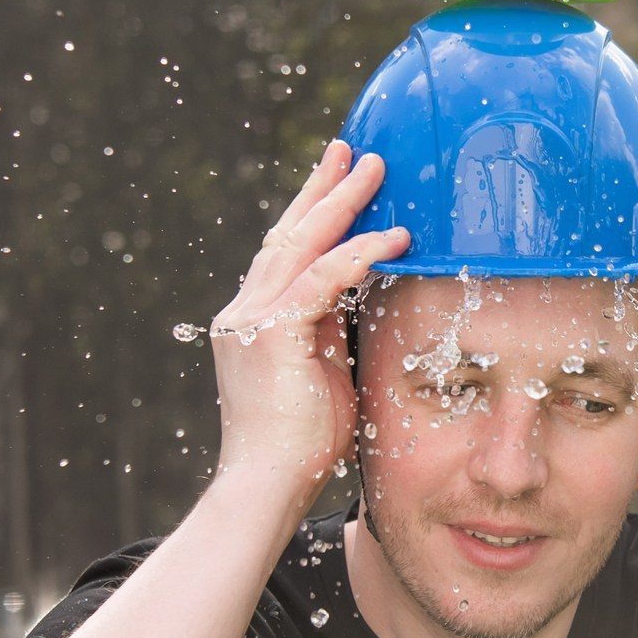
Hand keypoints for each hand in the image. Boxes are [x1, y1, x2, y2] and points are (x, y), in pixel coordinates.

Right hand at [208, 140, 407, 501]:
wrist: (266, 487)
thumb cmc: (301, 446)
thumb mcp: (324, 375)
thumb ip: (333, 335)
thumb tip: (361, 302)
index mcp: (255, 321)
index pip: (287, 255)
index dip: (314, 215)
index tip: (338, 181)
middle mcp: (245, 312)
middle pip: (288, 234)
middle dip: (323, 189)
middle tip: (351, 150)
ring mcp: (251, 320)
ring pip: (301, 244)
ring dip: (342, 203)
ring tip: (376, 169)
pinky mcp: (270, 334)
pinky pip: (321, 280)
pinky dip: (358, 254)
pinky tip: (392, 238)